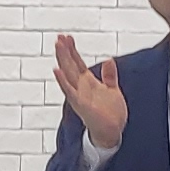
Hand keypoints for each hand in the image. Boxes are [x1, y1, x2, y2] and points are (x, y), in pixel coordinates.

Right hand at [53, 34, 127, 152]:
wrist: (112, 133)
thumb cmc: (111, 114)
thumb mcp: (112, 90)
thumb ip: (109, 76)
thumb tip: (109, 60)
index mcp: (88, 83)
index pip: (77, 63)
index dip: (72, 50)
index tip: (66, 37)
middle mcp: (81, 88)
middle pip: (70, 66)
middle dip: (65, 51)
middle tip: (58, 37)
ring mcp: (79, 96)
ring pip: (68, 75)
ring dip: (62, 60)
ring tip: (57, 46)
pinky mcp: (81, 105)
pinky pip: (70, 92)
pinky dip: (63, 81)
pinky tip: (57, 71)